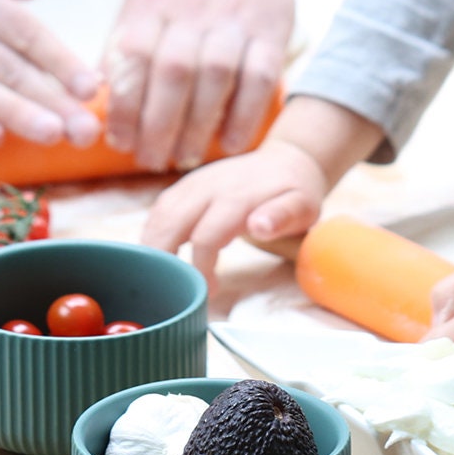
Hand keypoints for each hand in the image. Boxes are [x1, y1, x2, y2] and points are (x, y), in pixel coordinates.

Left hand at [104, 0, 293, 171]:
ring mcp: (233, 21)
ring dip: (197, 127)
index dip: (124, 106)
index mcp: (150, 4)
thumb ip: (123, 43)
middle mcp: (190, 12)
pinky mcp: (270, 29)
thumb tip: (101, 97)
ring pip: (213, 80)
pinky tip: (230, 142)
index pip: (131, 61)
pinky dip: (244, 114)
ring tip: (183, 158)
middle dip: (158, 127)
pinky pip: (259, 78)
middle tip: (151, 161)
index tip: (119, 141)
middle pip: (171, 76)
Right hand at [142, 141, 328, 276]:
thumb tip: (258, 227)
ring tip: (156, 279)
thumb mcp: (302, 206)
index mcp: (236, 195)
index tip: (207, 291)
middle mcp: (208, 186)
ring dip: (151, 247)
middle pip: (169, 223)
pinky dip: (153, 234)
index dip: (200, 268)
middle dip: (162, 259)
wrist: (284, 162)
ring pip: (159, 215)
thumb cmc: (294, 192)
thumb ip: (281, 217)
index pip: (206, 236)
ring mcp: (193, 183)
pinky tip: (157, 257)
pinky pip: (160, 210)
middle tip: (166, 292)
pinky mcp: (186, 186)